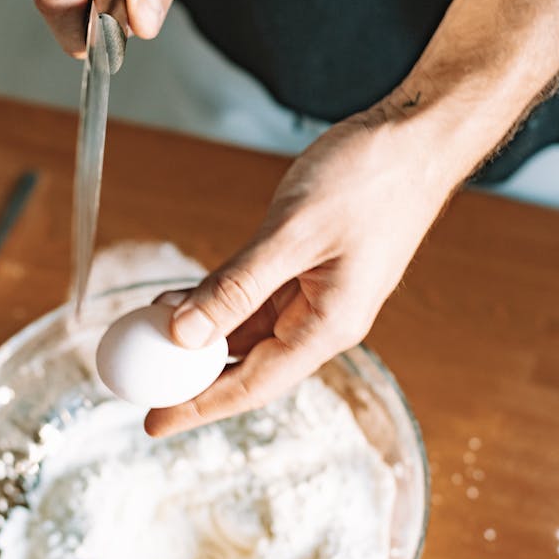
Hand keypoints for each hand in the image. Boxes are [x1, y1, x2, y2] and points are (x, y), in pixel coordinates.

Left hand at [145, 100, 453, 436]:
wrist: (417, 136)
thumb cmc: (373, 179)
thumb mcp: (293, 233)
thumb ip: (237, 286)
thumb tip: (184, 333)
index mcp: (330, 324)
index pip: (254, 384)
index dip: (200, 406)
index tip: (155, 423)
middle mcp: (325, 318)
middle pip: (249, 365)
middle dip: (194, 375)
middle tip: (141, 379)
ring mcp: (320, 293)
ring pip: (250, 330)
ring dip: (202, 334)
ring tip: (149, 333)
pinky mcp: (313, 266)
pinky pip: (258, 297)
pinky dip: (219, 300)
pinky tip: (184, 296)